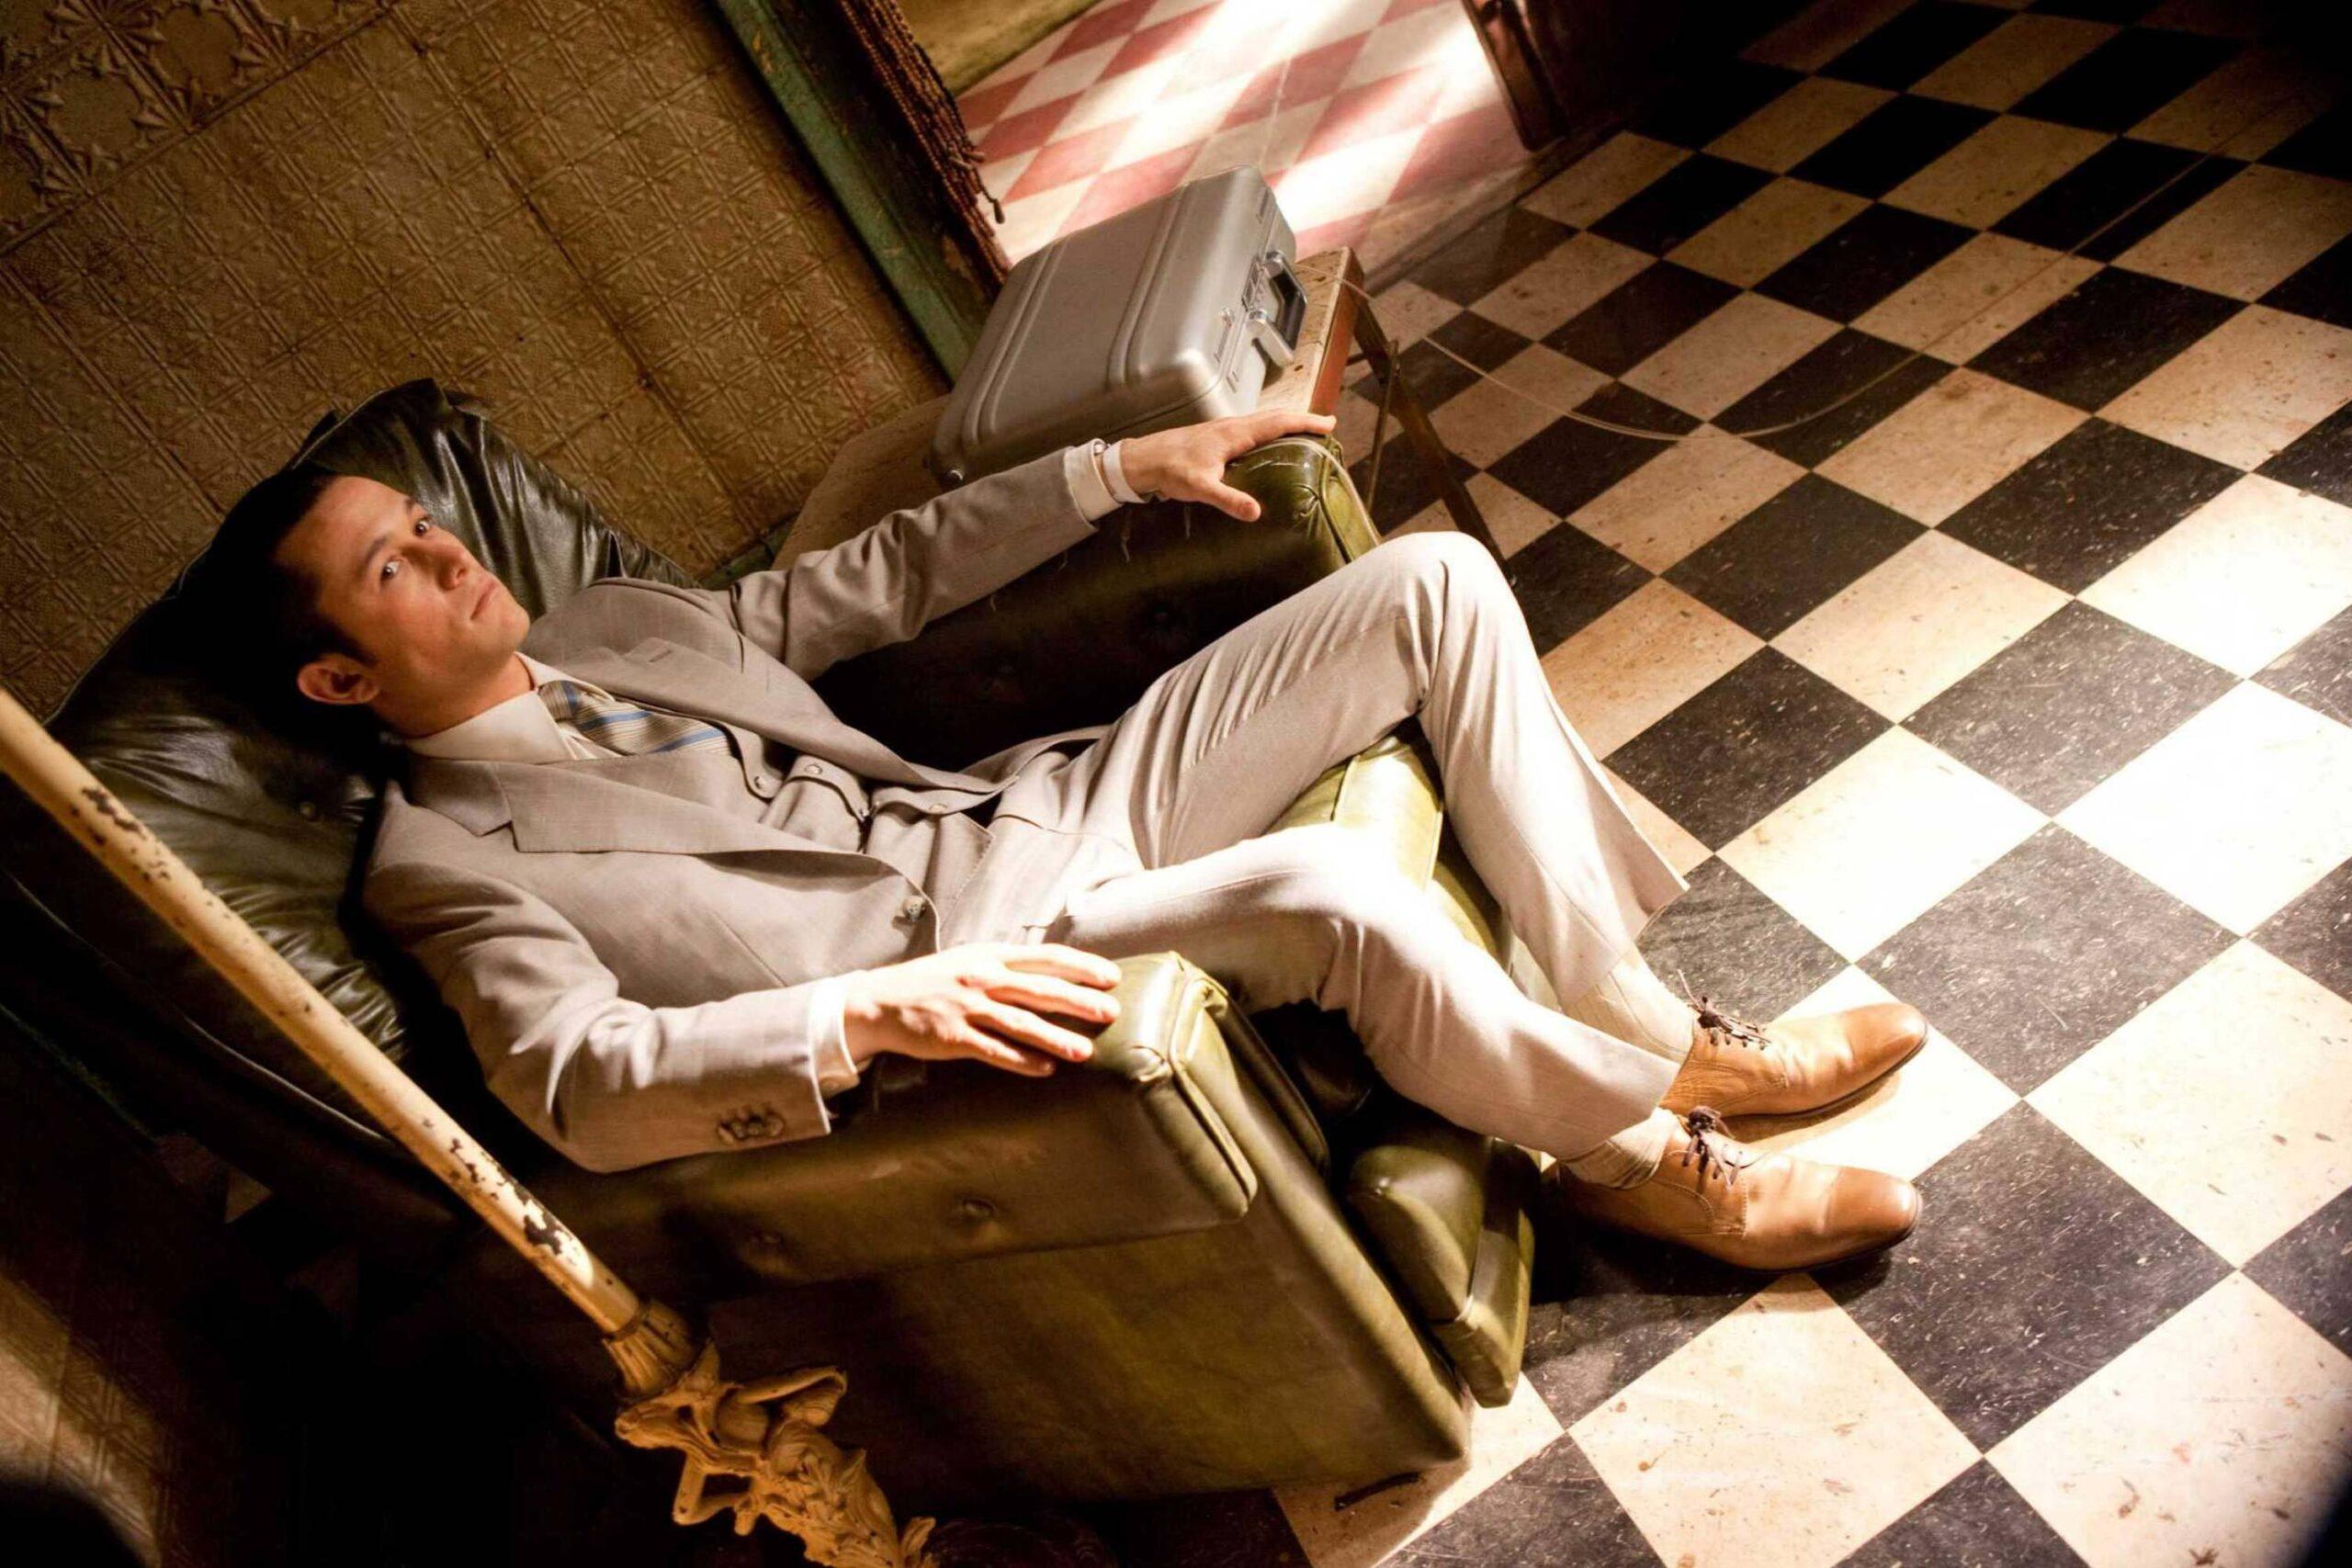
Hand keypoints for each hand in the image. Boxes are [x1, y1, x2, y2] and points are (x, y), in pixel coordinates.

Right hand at [838, 942, 1122, 1077]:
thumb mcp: (970, 960)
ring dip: (1055, 1037)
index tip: (1111, 977)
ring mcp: (967, 1008)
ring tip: (1084, 1051)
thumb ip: (1008, 965)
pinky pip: (993, 1050)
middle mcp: (982, 978)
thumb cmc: (932, 981)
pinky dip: (1020, 1060)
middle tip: (1111, 1012)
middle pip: (1039, 989)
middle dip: (1078, 1001)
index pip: (1046, 956)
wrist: (879, 1001)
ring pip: (1020, 1023)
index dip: (1081, 966)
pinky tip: (1044, 1069)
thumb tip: (1054, 972)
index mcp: (991, 955)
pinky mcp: (952, 1037)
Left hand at [1118, 408, 1338, 520]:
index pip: (1278, 423)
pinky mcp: (1216, 435)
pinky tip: (1268, 441)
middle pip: (1274, 417)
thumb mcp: (1200, 488)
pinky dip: (1269, 428)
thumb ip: (1228, 499)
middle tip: (1326, 425)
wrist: (1143, 459)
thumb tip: (1256, 512)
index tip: (1328, 424)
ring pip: (1263, 420)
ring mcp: (1224, 428)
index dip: (1305, 422)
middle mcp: (1232, 426)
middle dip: (1302, 419)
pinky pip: (1252, 427)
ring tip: (1304, 429)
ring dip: (1286, 421)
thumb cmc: (1170, 470)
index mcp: (1235, 434)